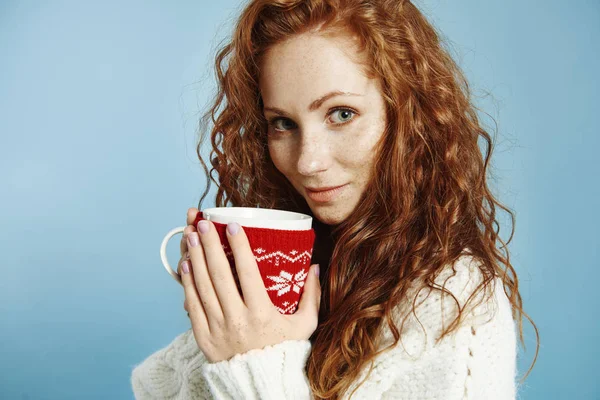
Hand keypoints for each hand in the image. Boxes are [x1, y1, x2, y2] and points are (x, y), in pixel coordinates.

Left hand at [180, 213, 320, 362]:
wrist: (262, 384)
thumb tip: (315, 266)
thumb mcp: (305, 325)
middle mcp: (238, 319)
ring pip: (203, 287)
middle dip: (211, 245)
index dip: (239, 247)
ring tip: (192, 236)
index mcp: (262, 314)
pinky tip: (186, 264)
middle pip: (220, 275)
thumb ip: (311, 296)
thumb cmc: (285, 350)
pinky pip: (193, 306)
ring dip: (196, 258)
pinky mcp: (204, 338)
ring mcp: (218, 329)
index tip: (232, 226)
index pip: (247, 273)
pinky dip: (188, 284)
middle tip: (204, 223)